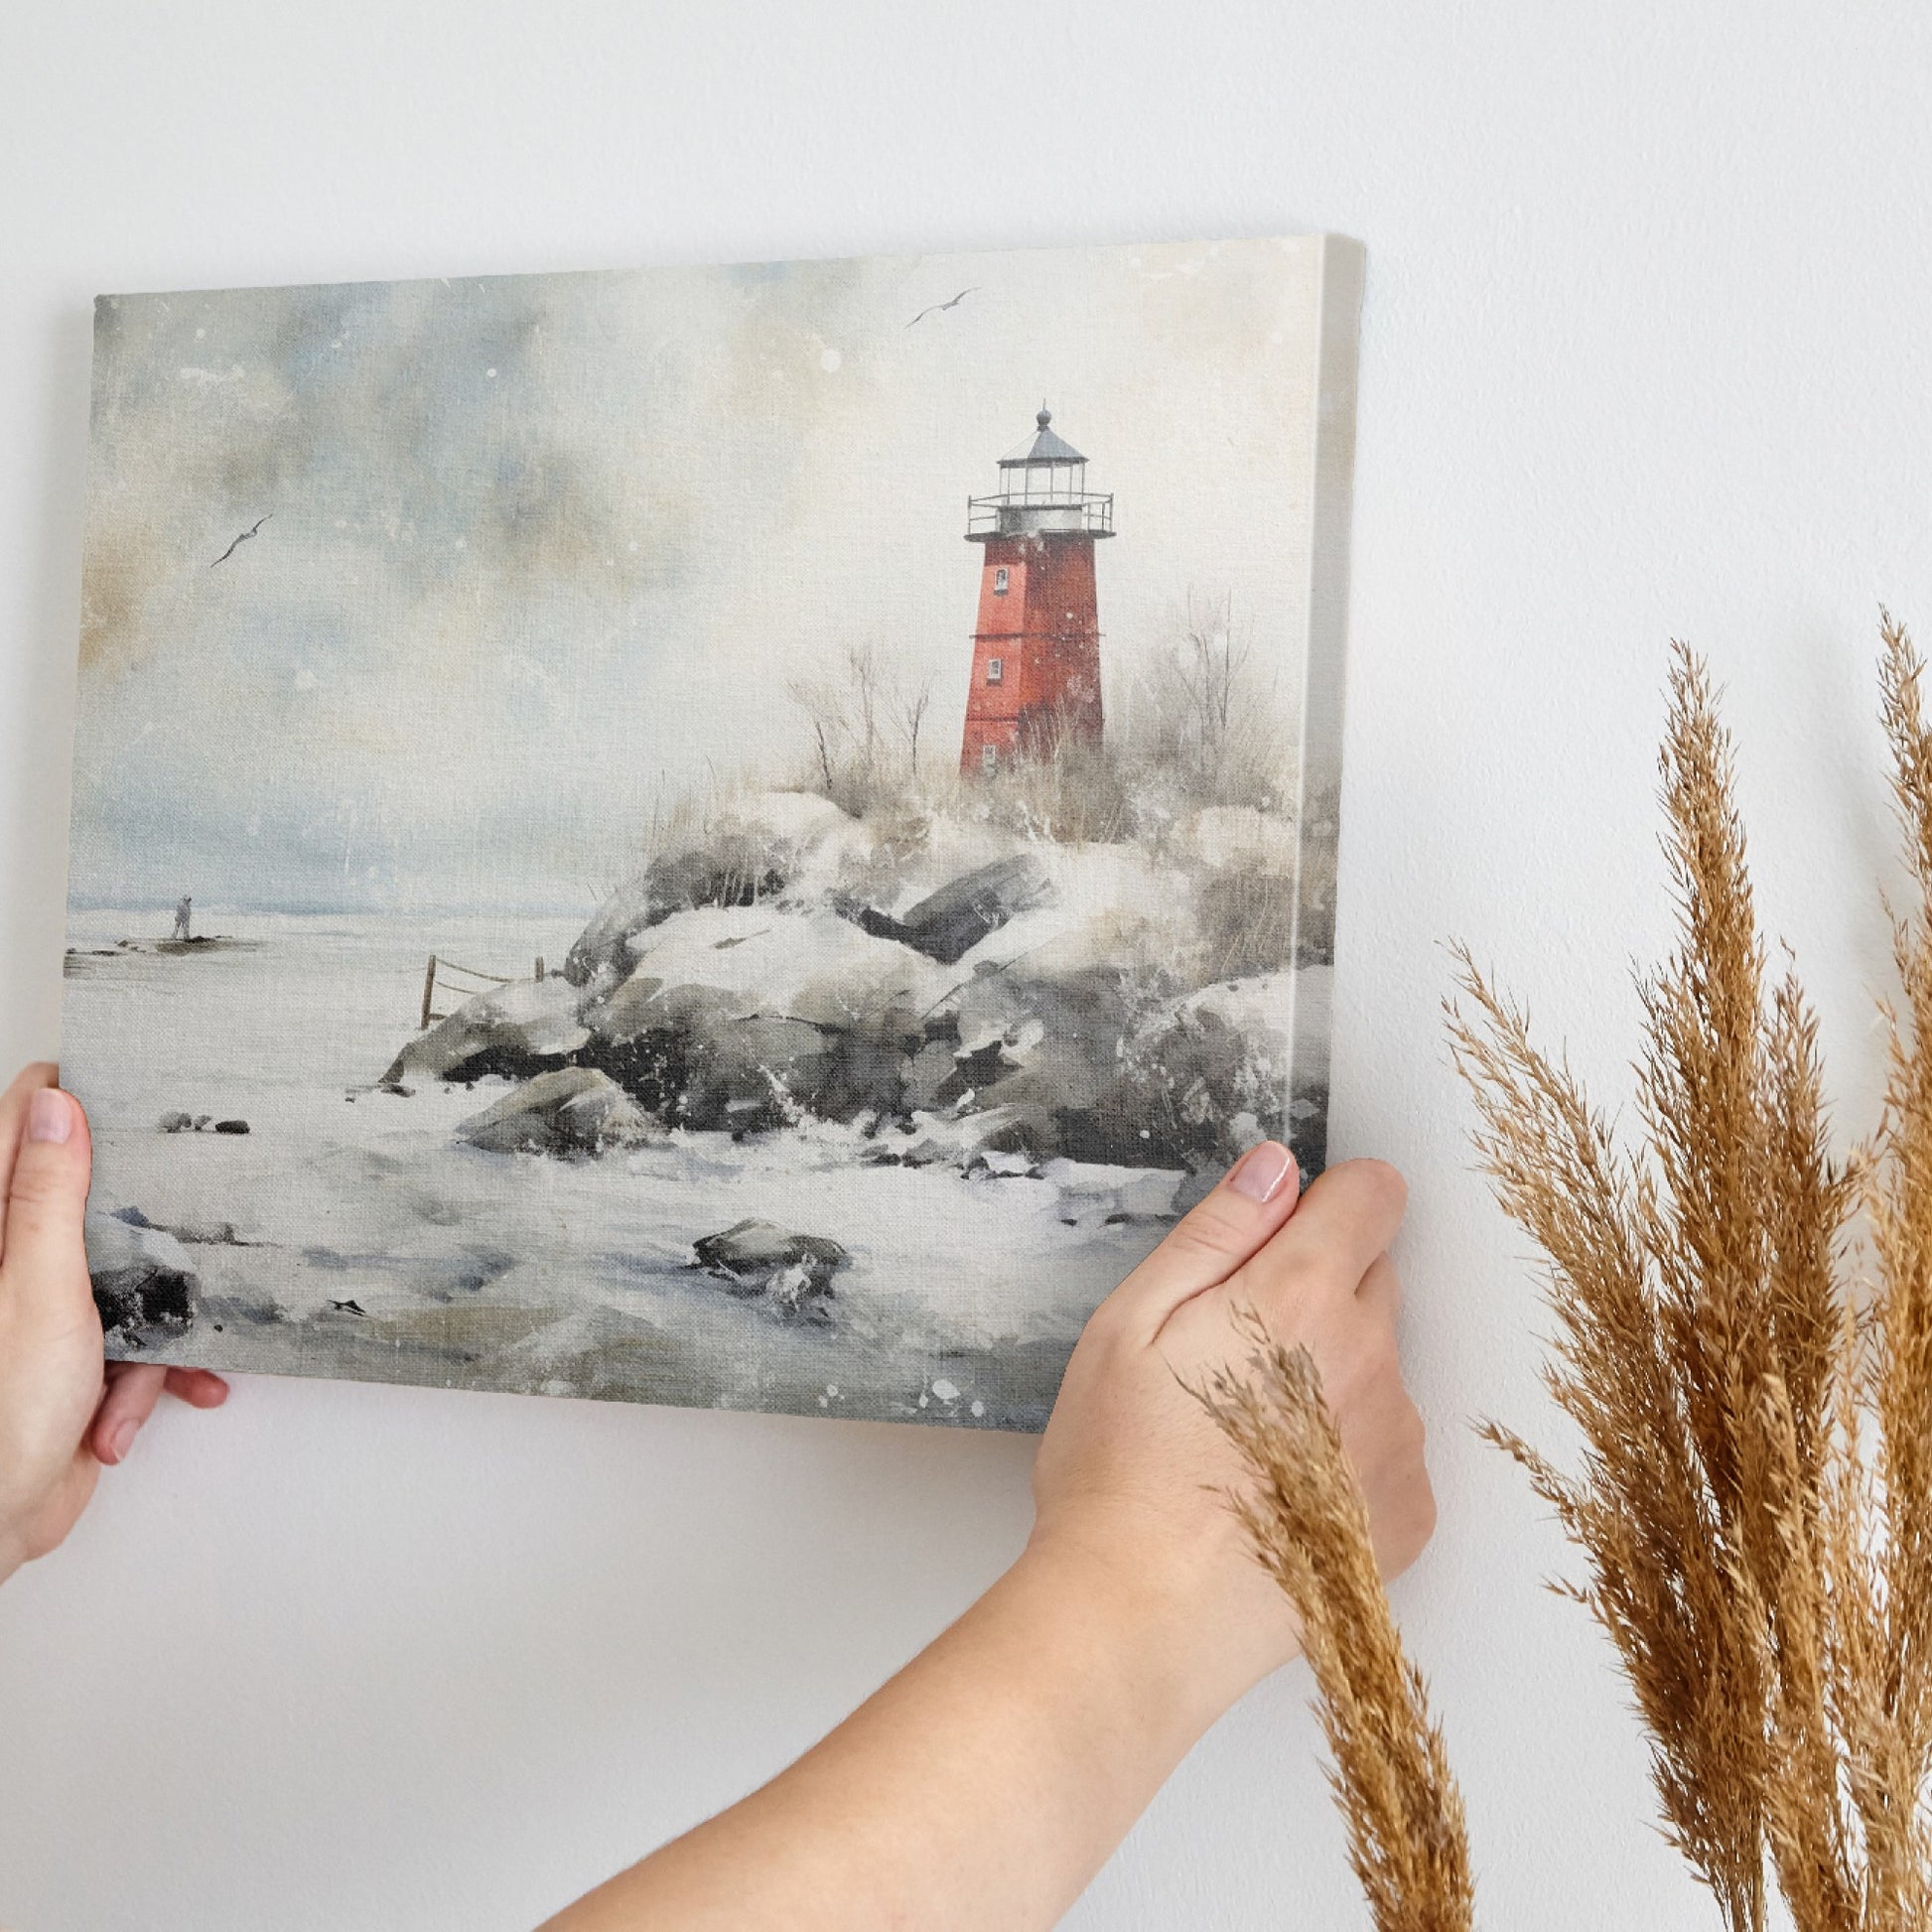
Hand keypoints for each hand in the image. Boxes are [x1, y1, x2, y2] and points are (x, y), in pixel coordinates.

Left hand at [0, 1063, 227, 1583]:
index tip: (126, 1098)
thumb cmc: (0, 1417)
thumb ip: (47, 1196)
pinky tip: (128, 1411)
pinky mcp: (73, 1356)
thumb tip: (56, 1107)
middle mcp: (14, 1262)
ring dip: (151, 1327)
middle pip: (90, 1200)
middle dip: (143, 1232)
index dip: (73, 1104)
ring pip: (127, 1275)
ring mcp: (44, 1310)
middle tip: (168, 1234)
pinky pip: (134, 1340)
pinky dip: (146, 1375)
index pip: (22, 1125)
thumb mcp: (38, 1289)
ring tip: (139, 1368)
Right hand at [1028, 1145, 1434, 1723]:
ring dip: (1332, 1378)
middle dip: (1316, 1293)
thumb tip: (1276, 1169)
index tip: (1281, 1238)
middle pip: (1375, 1279)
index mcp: (1301, 1297)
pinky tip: (1277, 1491)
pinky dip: (1347, 1456)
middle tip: (1231, 1353)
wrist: (1142, 1617)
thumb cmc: (1119, 1472)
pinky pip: (1389, 1449)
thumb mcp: (1130, 1323)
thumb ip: (1216, 1233)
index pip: (1374, 1195)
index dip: (1326, 1203)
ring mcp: (1397, 1442)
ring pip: (1379, 1367)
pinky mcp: (1408, 1514)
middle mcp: (1371, 1360)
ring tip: (1244, 1438)